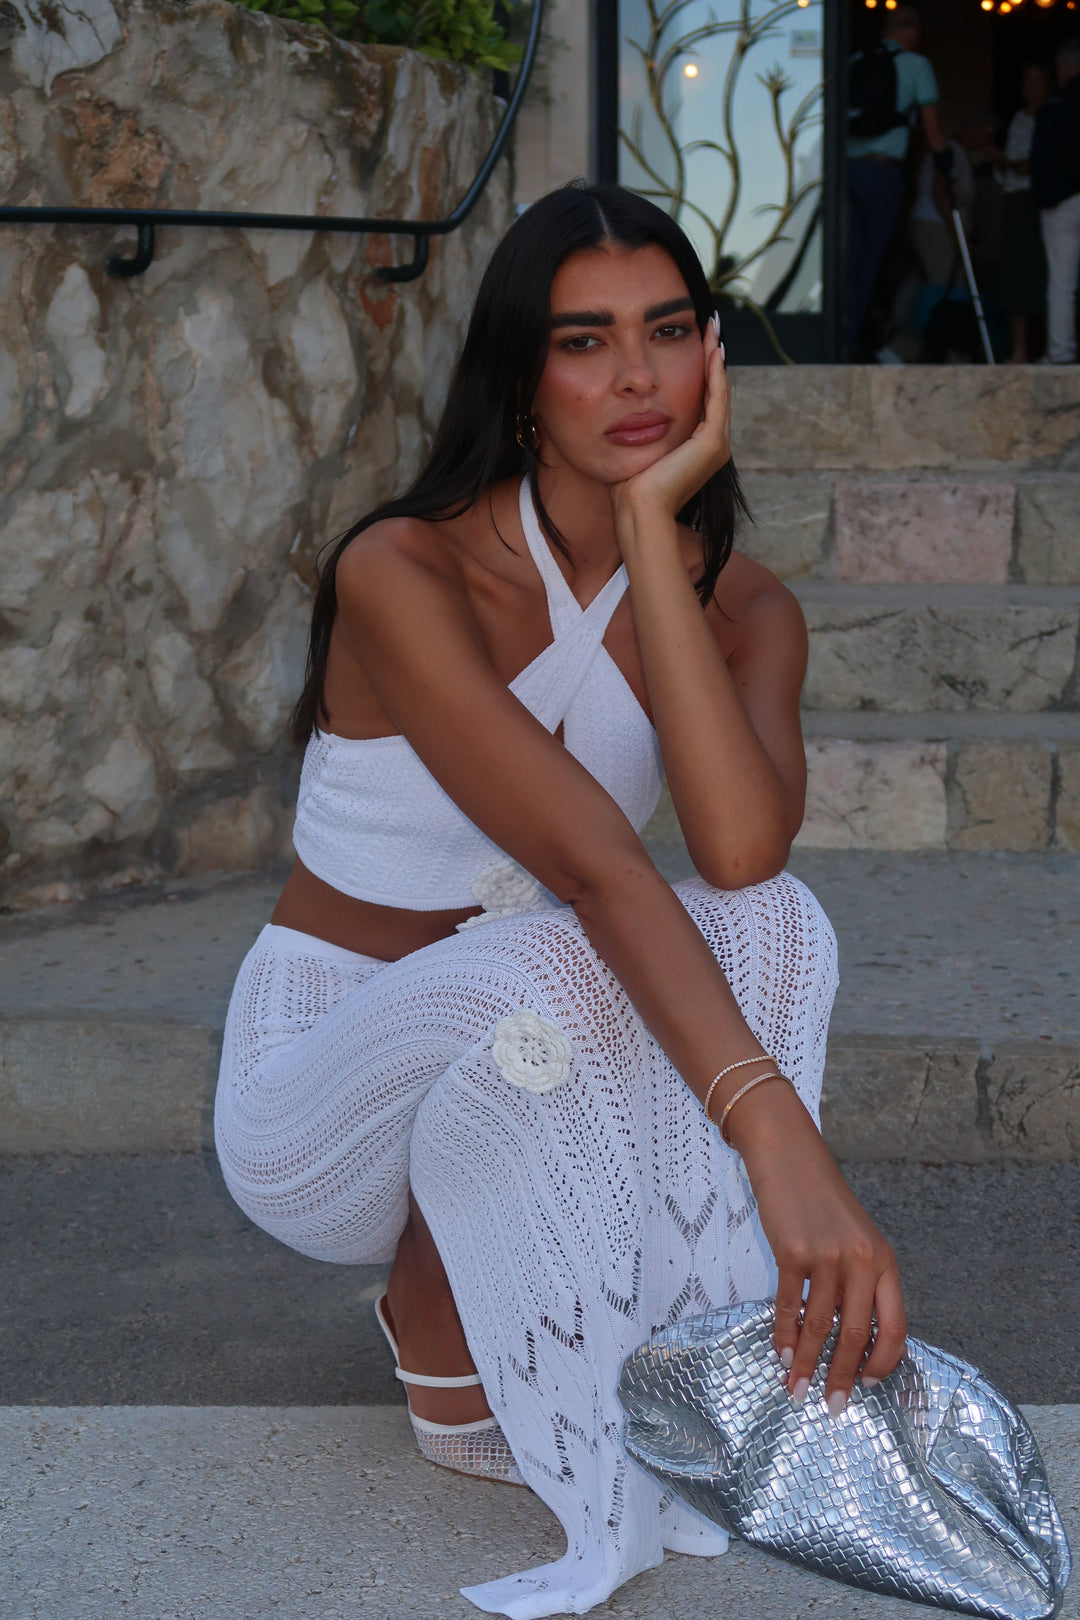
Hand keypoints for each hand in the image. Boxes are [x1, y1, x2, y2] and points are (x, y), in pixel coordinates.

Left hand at [609, 314, 730, 522]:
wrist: (639, 511)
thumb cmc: (631, 489)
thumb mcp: (639, 451)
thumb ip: (642, 432)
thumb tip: (627, 416)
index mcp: (698, 449)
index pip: (703, 400)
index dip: (701, 370)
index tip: (696, 343)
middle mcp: (714, 445)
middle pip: (715, 391)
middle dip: (712, 357)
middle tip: (710, 326)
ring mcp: (717, 444)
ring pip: (719, 390)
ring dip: (715, 358)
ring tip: (712, 330)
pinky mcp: (712, 443)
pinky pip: (717, 399)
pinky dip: (715, 374)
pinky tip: (711, 351)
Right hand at [727, 1080, 906, 1413]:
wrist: (789, 1156)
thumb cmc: (823, 1203)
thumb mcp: (857, 1240)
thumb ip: (861, 1284)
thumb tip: (854, 1342)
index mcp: (885, 1261)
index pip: (896, 1327)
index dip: (883, 1364)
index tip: (868, 1387)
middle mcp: (862, 1261)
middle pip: (856, 1335)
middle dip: (843, 1378)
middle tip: (832, 1408)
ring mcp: (826, 1255)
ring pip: (819, 1326)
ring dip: (806, 1364)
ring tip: (795, 1390)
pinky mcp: (792, 1250)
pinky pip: (788, 1305)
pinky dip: (782, 1335)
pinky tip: (779, 1353)